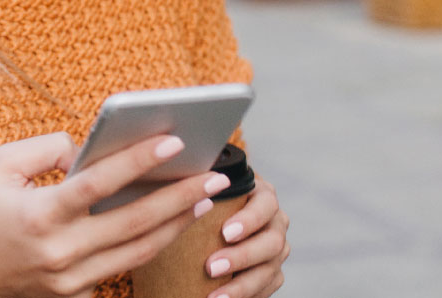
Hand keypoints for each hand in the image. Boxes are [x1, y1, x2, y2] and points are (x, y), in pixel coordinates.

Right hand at [0, 131, 228, 297]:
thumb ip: (46, 147)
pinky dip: (149, 247)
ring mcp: (68, 280)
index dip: (138, 161)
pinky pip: (120, 270)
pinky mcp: (72, 296)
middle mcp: (58, 252)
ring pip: (137, 251)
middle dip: (180, 197)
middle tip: (215, 175)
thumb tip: (90, 148)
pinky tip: (171, 225)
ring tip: (204, 198)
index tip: (174, 141)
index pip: (98, 184)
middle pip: (134, 223)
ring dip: (175, 224)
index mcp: (38, 215)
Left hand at [202, 176, 288, 297]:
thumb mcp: (198, 182)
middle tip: (211, 267)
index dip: (249, 220)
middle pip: (271, 241)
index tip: (225, 232)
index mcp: (260, 193)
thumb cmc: (199, 196)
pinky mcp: (272, 272)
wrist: (206, 221)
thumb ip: (192, 176)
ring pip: (271, 268)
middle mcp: (275, 220)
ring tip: (214, 296)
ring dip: (242, 285)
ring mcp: (276, 247)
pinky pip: (268, 287)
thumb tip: (164, 158)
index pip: (265, 204)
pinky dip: (247, 296)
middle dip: (241, 257)